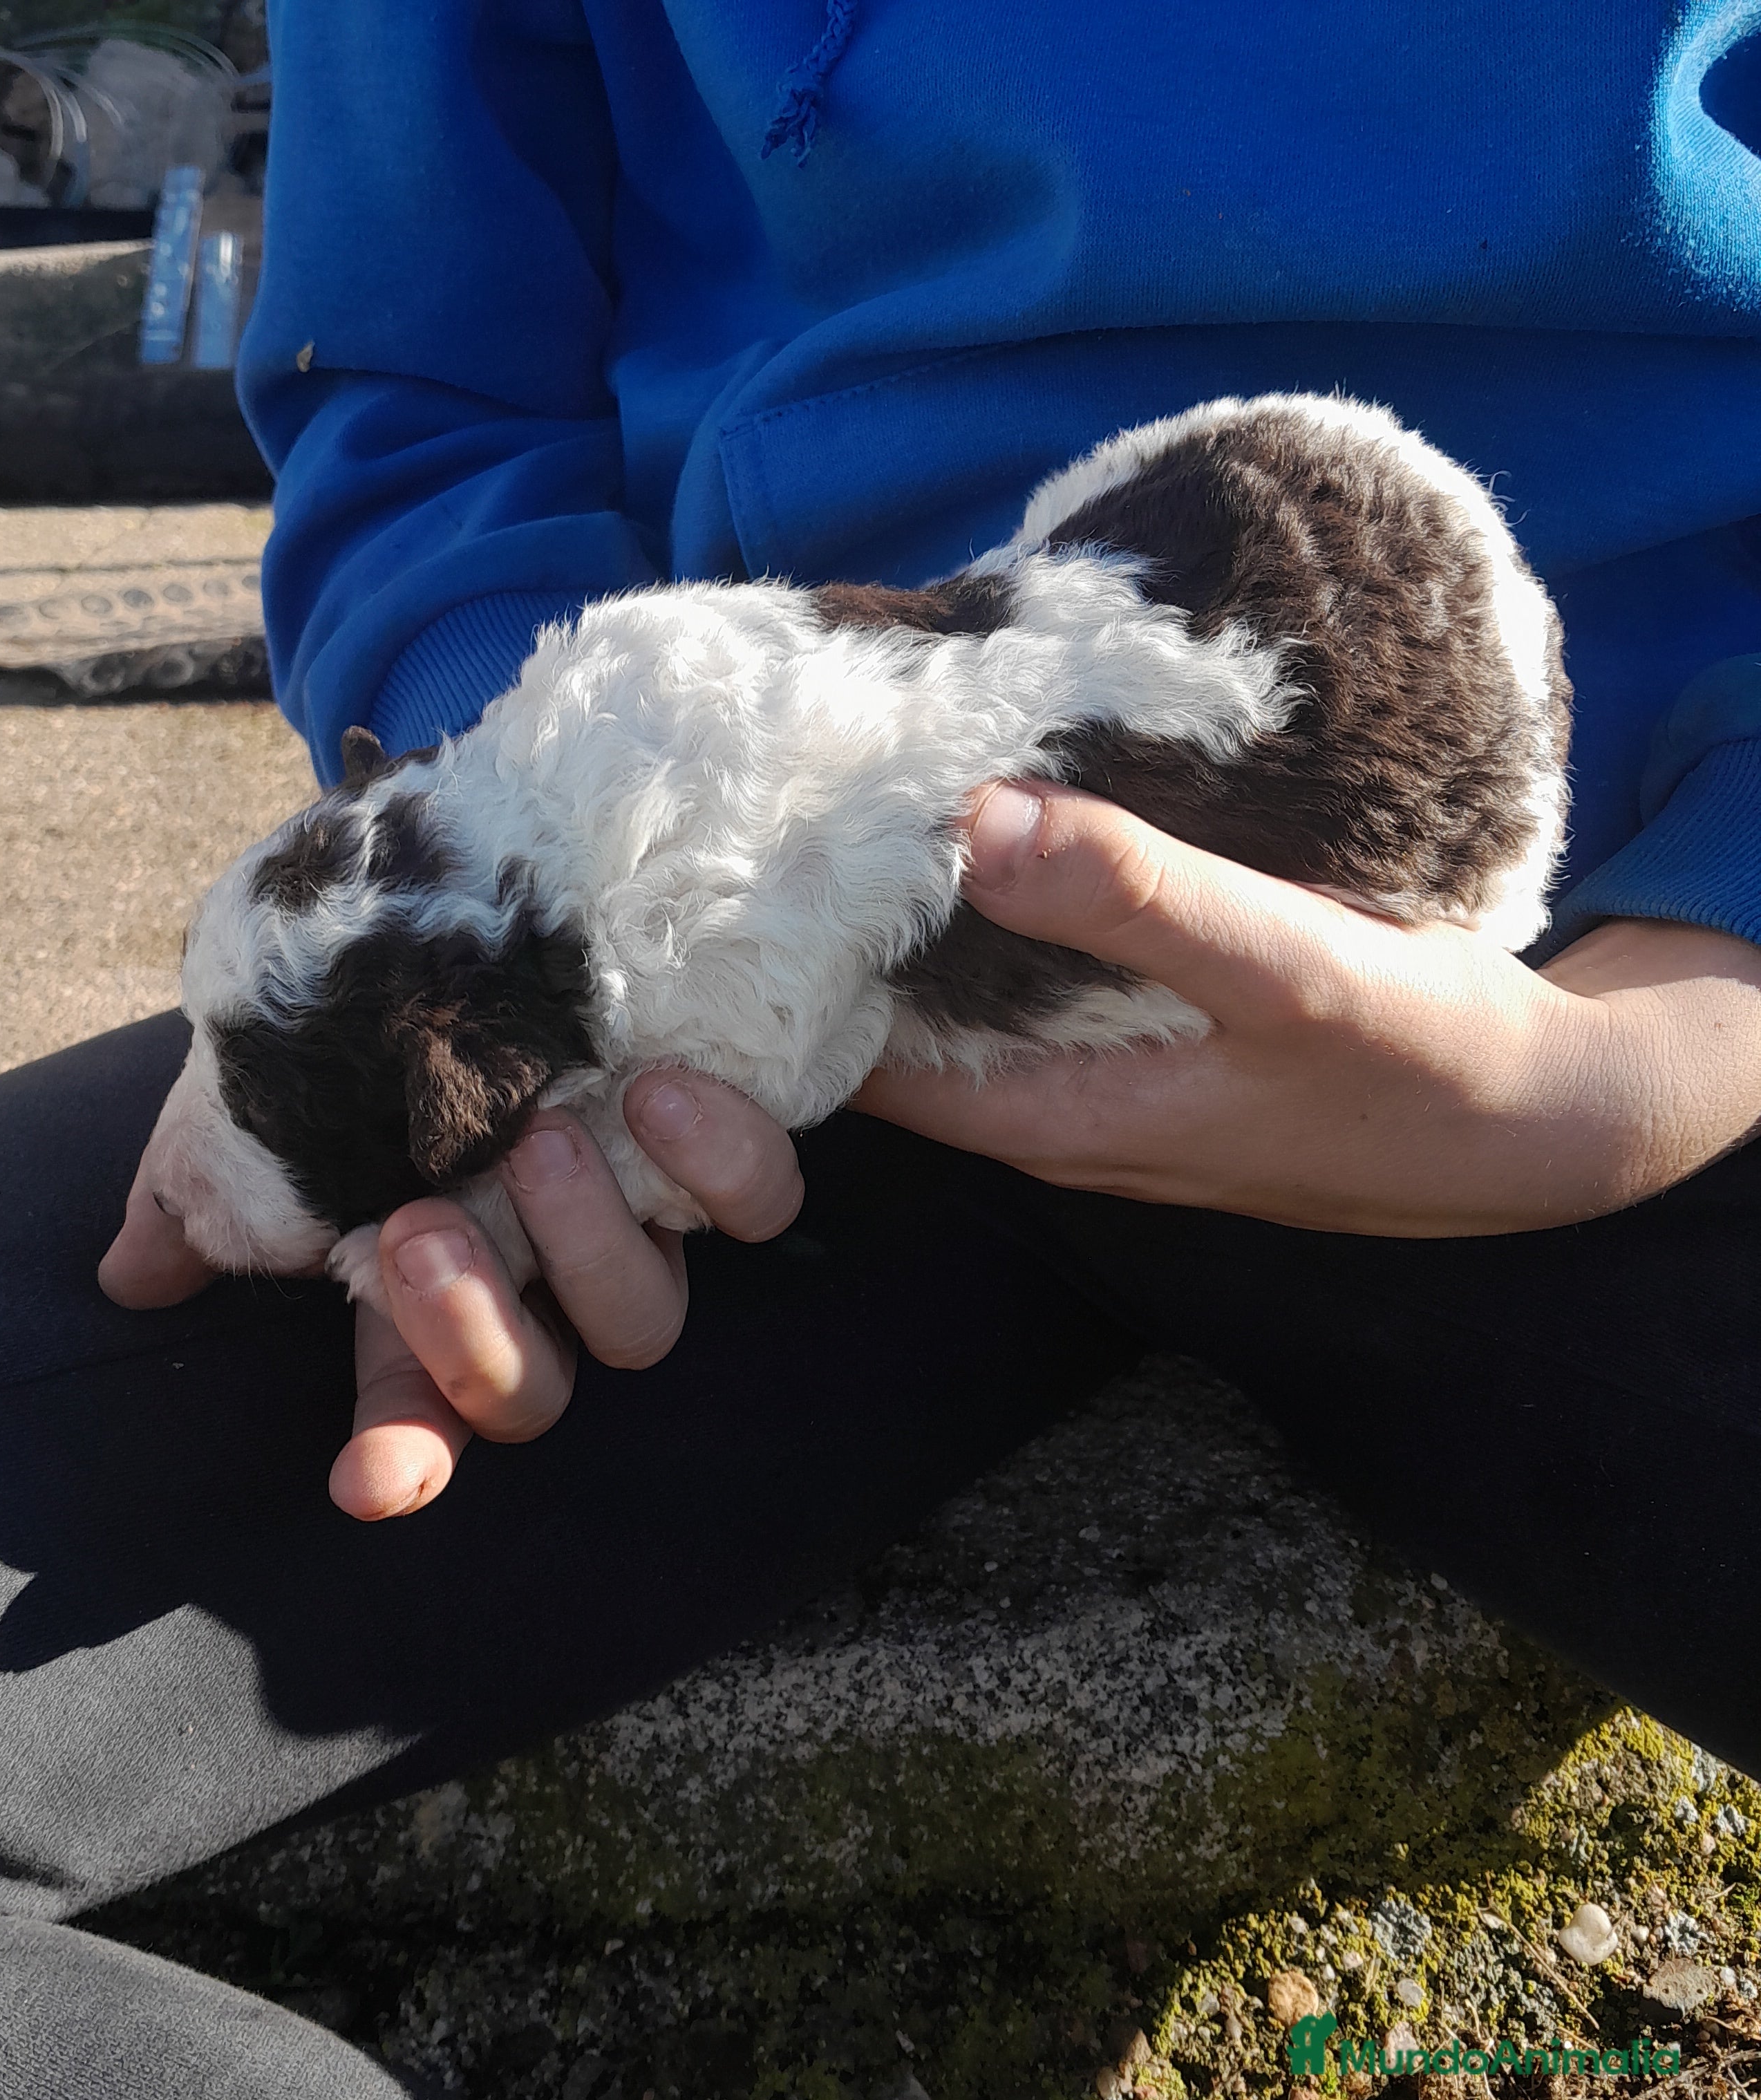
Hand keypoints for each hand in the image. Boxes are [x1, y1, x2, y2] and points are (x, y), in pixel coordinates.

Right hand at [99, 1070, 802, 1517]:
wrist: (473, 893)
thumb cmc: (353, 1014)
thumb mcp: (251, 1101)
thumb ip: (197, 1197)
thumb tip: (130, 1277)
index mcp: (422, 1286)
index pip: (412, 1406)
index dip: (399, 1451)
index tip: (370, 1482)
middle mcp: (532, 1273)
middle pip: (532, 1392)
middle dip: (472, 1336)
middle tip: (421, 1226)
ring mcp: (628, 1216)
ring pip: (641, 1321)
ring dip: (584, 1248)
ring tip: (536, 1141)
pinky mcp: (715, 1150)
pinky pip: (757, 1205)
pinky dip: (717, 1168)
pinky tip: (658, 1095)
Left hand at [854, 783, 1760, 1236]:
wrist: (1541, 1118)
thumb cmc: (1422, 1064)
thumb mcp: (1287, 969)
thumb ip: (1139, 901)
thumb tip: (975, 822)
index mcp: (1054, 1118)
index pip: (861, 1062)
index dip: (791, 978)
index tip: (743, 868)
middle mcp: (1055, 1114)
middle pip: (896, 1031)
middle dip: (836, 934)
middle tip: (780, 802)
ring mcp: (1100, 1083)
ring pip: (963, 1005)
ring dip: (916, 918)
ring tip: (859, 794)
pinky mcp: (1149, 1046)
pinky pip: (1035, 982)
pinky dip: (1001, 912)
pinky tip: (991, 828)